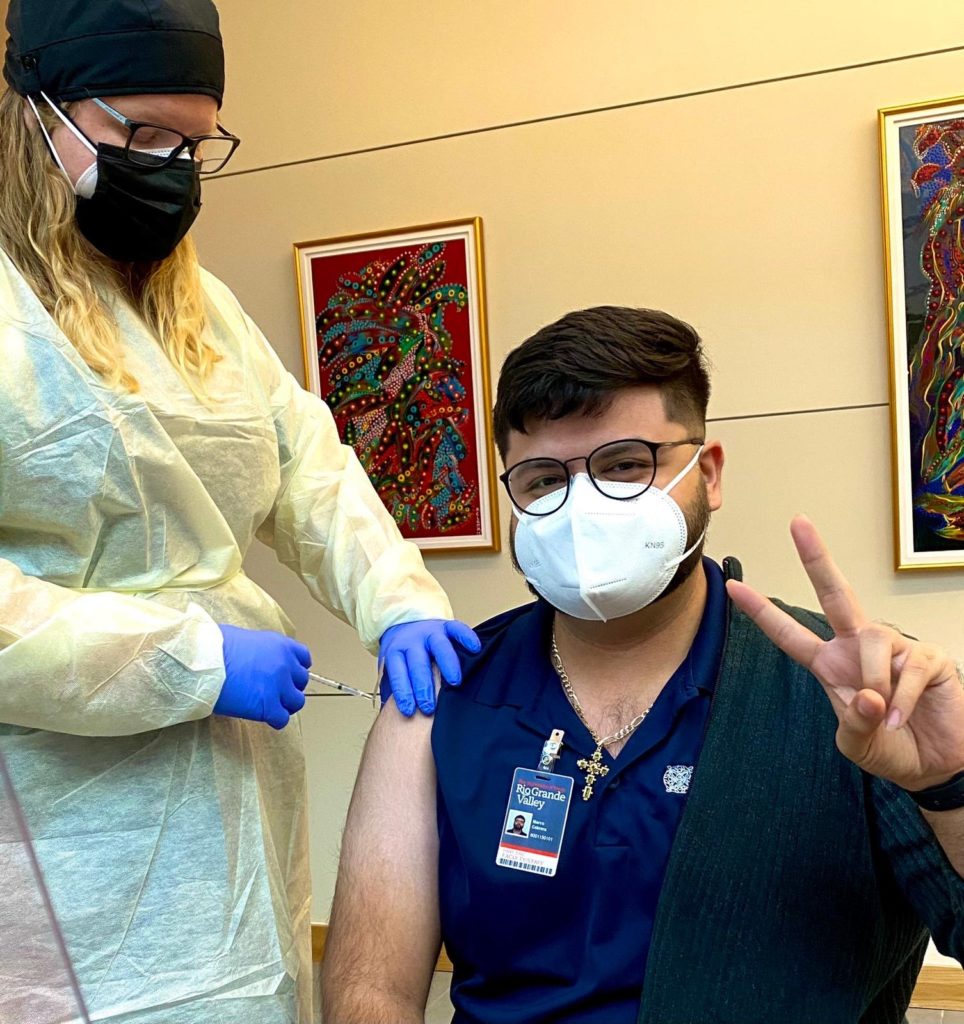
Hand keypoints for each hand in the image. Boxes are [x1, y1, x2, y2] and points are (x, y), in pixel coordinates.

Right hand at [214, 624, 310, 729]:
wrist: (203, 664)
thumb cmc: (215, 647)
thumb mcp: (245, 638)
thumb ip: (261, 649)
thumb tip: (259, 657)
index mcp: (280, 645)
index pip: (304, 658)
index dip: (295, 668)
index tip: (288, 674)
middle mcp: (285, 664)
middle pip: (301, 681)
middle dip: (289, 687)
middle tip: (274, 692)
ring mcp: (278, 686)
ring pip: (297, 702)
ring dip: (285, 705)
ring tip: (271, 706)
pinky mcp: (268, 706)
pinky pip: (282, 719)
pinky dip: (275, 720)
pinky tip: (264, 717)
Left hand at [379, 619, 480, 716]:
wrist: (404, 623)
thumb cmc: (402, 654)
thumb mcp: (391, 669)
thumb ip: (394, 689)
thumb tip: (392, 718)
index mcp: (396, 652)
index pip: (398, 673)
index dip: (403, 692)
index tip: (409, 710)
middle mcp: (412, 642)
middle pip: (417, 663)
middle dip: (423, 686)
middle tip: (429, 706)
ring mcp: (430, 633)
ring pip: (439, 646)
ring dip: (447, 664)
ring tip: (454, 681)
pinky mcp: (446, 626)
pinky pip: (457, 629)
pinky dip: (466, 637)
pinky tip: (474, 649)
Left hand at [726, 515, 963, 790]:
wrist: (937, 765)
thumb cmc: (892, 748)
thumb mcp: (858, 744)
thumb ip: (855, 722)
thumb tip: (869, 695)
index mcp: (831, 664)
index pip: (790, 635)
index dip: (762, 612)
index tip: (733, 586)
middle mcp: (859, 647)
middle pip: (833, 595)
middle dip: (816, 558)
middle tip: (798, 522)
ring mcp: (896, 648)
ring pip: (872, 642)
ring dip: (875, 682)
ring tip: (884, 716)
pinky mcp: (929, 658)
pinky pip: (908, 668)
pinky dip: (901, 700)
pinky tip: (901, 717)